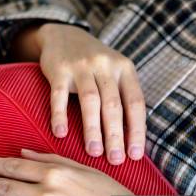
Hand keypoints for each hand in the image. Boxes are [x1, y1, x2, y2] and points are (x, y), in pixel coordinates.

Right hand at [12, 23, 145, 164]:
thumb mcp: (115, 72)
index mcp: (125, 69)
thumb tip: (132, 140)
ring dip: (92, 129)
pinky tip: (61, 134)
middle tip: (115, 160)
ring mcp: (81, 66)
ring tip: (94, 152)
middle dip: (115, 135)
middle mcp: (105, 66)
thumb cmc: (94, 64)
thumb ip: (123, 98)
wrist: (64, 35)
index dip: (137, 130)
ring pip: (90, 101)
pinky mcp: (59, 70)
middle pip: (113, 105)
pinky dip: (60, 115)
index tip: (135, 155)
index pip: (135, 103)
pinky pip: (59, 95)